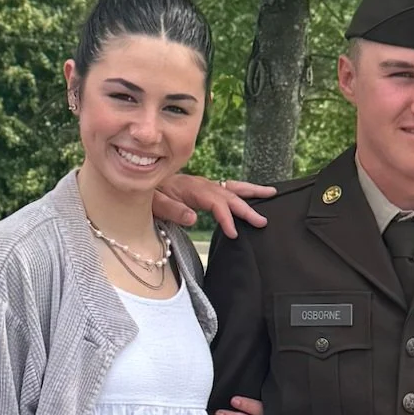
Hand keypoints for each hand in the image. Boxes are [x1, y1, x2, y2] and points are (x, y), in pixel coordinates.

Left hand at [152, 173, 274, 237]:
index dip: (226, 218)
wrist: (140, 180)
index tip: (234, 233)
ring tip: (273, 193)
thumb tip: (193, 218)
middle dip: (247, 207)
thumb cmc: (146, 194)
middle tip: (263, 221)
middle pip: (229, 194)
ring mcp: (204, 185)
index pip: (216, 203)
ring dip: (252, 191)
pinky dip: (242, 191)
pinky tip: (253, 195)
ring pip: (232, 187)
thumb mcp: (153, 203)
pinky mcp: (204, 188)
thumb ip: (172, 210)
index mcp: (191, 189)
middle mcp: (201, 184)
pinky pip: (227, 188)